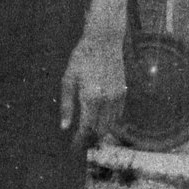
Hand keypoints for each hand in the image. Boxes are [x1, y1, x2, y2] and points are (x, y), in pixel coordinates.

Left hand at [59, 27, 126, 151]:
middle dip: (89, 139)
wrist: (104, 41)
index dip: (79, 141)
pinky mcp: (123, 93)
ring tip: (88, 134)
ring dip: (100, 132)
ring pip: (110, 125)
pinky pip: (117, 115)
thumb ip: (67, 105)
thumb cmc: (82, 58)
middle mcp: (106, 101)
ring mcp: (117, 97)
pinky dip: (109, 122)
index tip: (73, 148)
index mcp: (91, 98)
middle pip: (99, 130)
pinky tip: (100, 120)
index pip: (86, 129)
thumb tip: (65, 127)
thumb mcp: (68, 79)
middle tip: (79, 142)